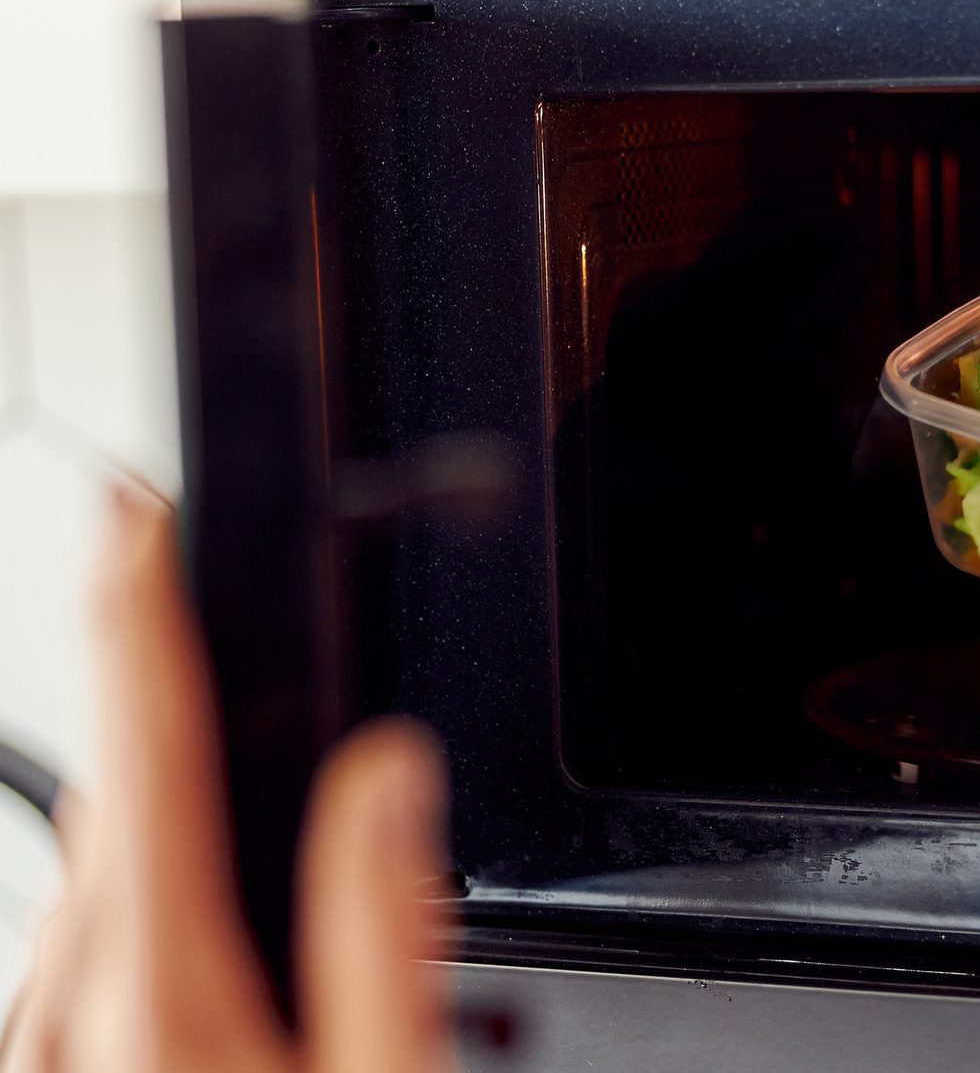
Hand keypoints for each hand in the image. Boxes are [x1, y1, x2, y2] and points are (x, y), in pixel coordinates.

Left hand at [1, 493, 451, 1072]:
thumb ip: (381, 923)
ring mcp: (35, 1049)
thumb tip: (384, 775)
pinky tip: (221, 1010)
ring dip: (179, 878)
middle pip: (125, 818)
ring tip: (284, 982)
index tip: (130, 519)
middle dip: (215, 787)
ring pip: (96, 891)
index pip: (144, 749)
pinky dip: (140, 942)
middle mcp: (66, 1010)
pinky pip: (72, 962)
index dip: (135, 614)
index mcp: (160, 988)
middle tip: (327, 854)